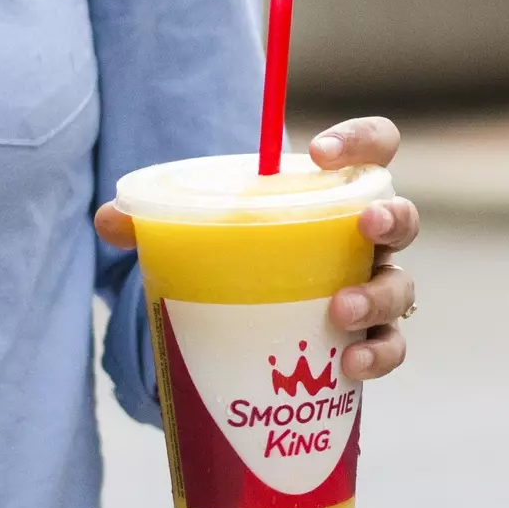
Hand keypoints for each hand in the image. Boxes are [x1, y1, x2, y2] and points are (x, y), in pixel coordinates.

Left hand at [93, 116, 418, 381]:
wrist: (245, 329)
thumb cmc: (236, 262)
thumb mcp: (197, 238)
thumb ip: (152, 225)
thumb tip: (108, 220)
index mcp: (332, 198)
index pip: (373, 151)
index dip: (361, 141)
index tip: (318, 152)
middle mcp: (363, 242)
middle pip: (401, 218)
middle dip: (392, 217)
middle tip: (365, 226)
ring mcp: (371, 292)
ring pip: (399, 287)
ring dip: (377, 295)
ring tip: (339, 313)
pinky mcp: (365, 343)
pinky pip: (389, 348)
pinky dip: (377, 357)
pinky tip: (349, 366)